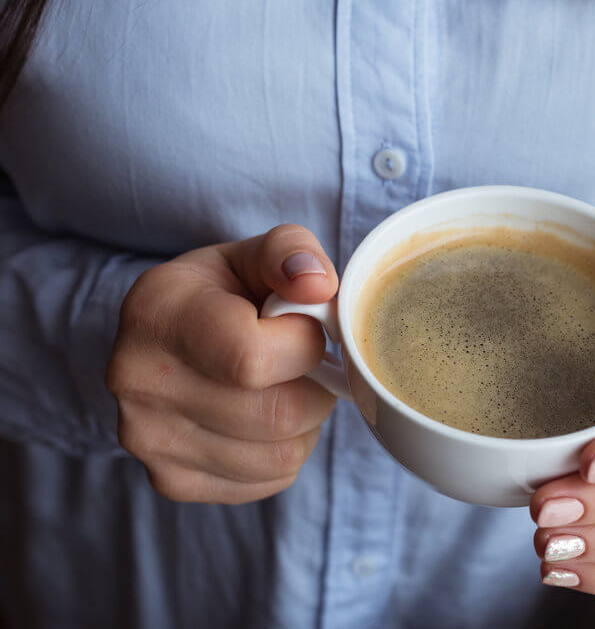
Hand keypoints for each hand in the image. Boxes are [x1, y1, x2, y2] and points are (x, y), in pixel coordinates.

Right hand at [107, 225, 339, 503]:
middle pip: (277, 415)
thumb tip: (317, 284)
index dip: (304, 344)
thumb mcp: (256, 255)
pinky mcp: (172, 480)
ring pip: (282, 455)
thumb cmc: (226, 293)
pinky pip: (270, 480)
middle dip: (317, 387)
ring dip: (306, 422)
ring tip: (286, 387)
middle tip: (309, 363)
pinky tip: (266, 417)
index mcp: (157, 313)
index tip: (305, 327)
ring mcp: (149, 440)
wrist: (173, 338)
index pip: (252, 358)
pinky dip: (287, 452)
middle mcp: (138, 382)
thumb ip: (293, 252)